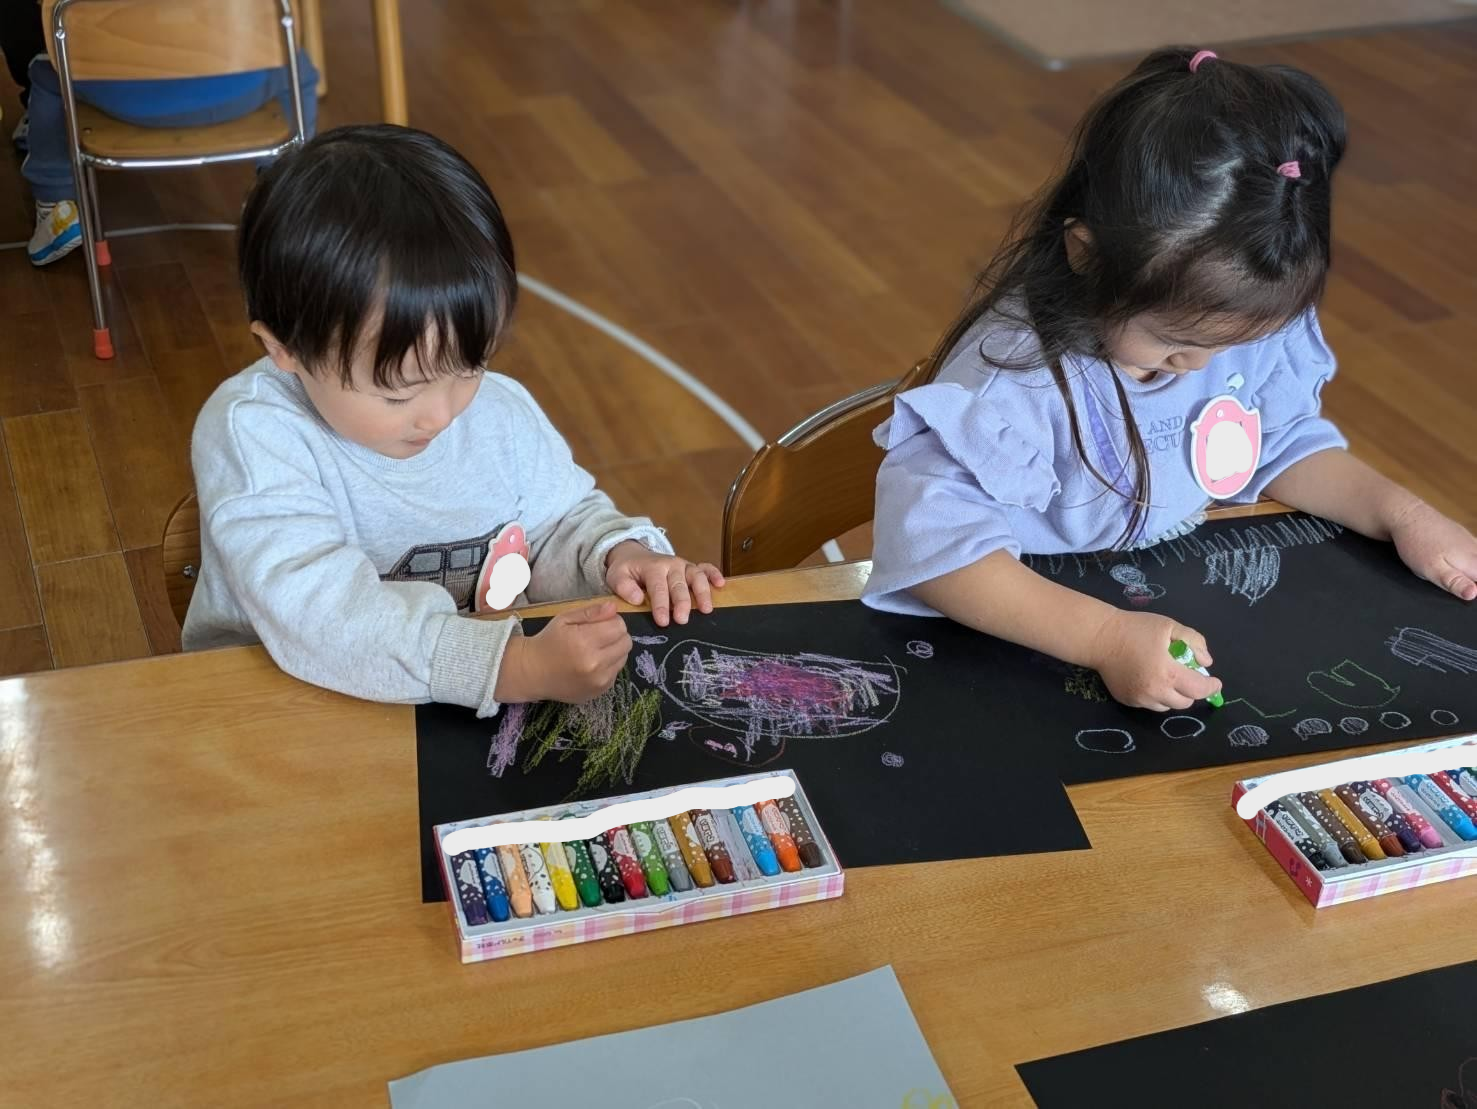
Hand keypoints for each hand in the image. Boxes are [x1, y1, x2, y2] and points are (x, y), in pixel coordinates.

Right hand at [495, 601, 631, 703]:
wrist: (533, 672)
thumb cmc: (548, 641)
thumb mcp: (565, 619)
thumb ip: (591, 612)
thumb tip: (614, 607)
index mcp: (584, 641)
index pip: (619, 626)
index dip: (612, 621)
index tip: (600, 623)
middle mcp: (594, 663)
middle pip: (626, 642)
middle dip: (616, 635)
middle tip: (599, 636)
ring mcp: (599, 680)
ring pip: (623, 657)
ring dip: (614, 651)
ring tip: (595, 650)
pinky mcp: (600, 691)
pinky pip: (616, 672)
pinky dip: (609, 666)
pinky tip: (592, 664)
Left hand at [604, 541, 724, 626]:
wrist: (633, 555)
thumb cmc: (626, 570)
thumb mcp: (616, 576)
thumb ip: (623, 587)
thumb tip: (638, 599)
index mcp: (653, 567)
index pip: (658, 587)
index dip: (661, 605)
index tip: (663, 621)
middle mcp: (671, 565)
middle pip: (679, 584)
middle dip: (682, 602)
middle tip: (682, 620)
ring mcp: (683, 565)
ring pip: (696, 576)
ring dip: (702, 592)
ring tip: (706, 609)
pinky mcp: (691, 568)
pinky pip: (705, 568)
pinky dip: (714, 574)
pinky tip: (721, 584)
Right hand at [1087, 610, 1221, 711]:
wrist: (1100, 637)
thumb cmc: (1136, 629)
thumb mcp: (1169, 626)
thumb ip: (1194, 642)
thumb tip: (1206, 662)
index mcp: (1168, 673)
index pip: (1198, 690)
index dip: (1211, 687)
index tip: (1215, 681)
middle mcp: (1155, 691)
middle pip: (1184, 702)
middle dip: (1191, 691)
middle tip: (1188, 676)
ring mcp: (1139, 699)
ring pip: (1166, 706)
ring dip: (1173, 696)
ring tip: (1167, 678)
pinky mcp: (1127, 700)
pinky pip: (1149, 704)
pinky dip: (1155, 696)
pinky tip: (1149, 679)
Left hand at [1389, 500, 1476, 601]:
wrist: (1406, 515)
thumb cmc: (1416, 544)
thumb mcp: (1432, 570)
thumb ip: (1455, 583)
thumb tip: (1473, 594)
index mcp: (1472, 561)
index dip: (1474, 587)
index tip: (1468, 590)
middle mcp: (1475, 549)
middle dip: (1473, 577)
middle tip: (1459, 582)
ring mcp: (1469, 539)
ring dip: (1472, 568)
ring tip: (1457, 573)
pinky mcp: (1462, 534)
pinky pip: (1474, 548)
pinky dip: (1469, 557)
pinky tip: (1455, 560)